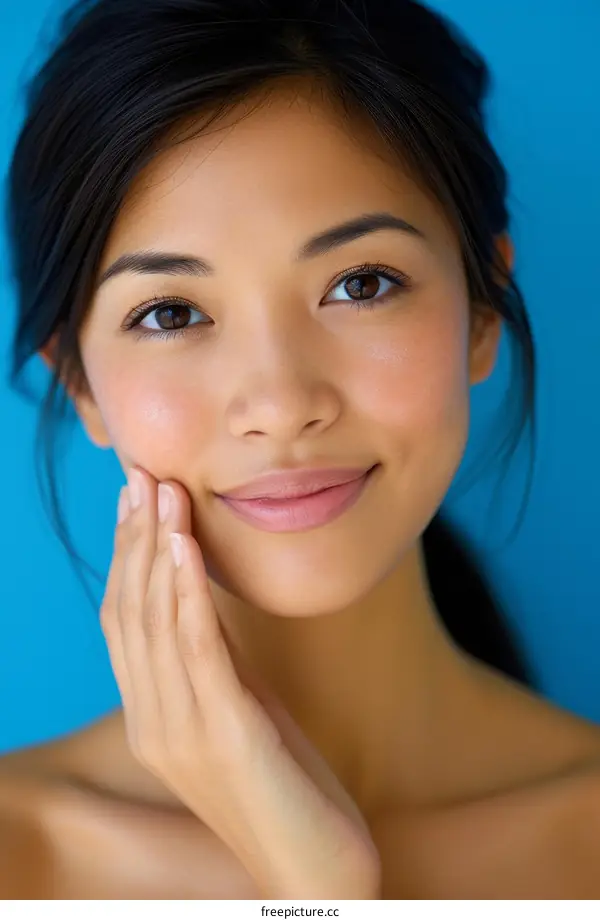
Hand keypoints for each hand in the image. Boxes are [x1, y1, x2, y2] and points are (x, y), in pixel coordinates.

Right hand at [99, 466, 380, 898]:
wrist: (315, 871)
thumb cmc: (284, 787)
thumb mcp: (242, 712)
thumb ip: (216, 664)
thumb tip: (208, 598)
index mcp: (152, 718)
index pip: (123, 623)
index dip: (126, 555)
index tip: (136, 499)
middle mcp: (152, 722)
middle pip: (129, 613)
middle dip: (134, 538)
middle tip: (141, 475)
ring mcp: (182, 733)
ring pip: (155, 622)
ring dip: (158, 550)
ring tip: (163, 492)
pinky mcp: (224, 735)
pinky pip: (197, 649)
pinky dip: (188, 590)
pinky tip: (187, 546)